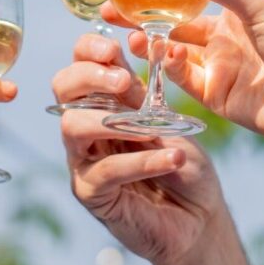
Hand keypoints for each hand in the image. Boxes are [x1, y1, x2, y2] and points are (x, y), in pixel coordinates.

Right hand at [51, 34, 227, 264]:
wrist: (200, 217)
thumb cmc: (185, 165)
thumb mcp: (169, 122)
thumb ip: (146, 95)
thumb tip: (133, 47)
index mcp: (105, 101)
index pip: (80, 64)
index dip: (89, 49)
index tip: (115, 48)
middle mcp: (86, 127)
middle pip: (63, 89)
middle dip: (89, 76)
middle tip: (124, 81)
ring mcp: (84, 160)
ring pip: (73, 127)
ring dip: (110, 120)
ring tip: (147, 128)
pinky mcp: (92, 194)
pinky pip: (106, 171)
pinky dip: (142, 162)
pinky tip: (173, 160)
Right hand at [102, 0, 263, 148]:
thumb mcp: (260, 5)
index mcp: (238, 2)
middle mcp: (224, 30)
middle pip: (172, 12)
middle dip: (140, 5)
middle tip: (108, 1)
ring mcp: (217, 62)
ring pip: (169, 44)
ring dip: (145, 34)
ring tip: (122, 27)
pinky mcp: (214, 92)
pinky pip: (179, 75)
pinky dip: (163, 63)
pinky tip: (155, 50)